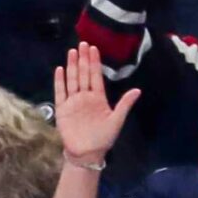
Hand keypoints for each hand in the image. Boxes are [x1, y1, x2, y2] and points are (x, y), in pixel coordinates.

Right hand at [54, 43, 137, 163]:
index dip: (95, 62)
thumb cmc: (103, 138)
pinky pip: (60, 92)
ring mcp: (73, 102)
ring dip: (72, 66)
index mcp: (98, 98)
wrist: (87, 153)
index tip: (94, 48)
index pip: (96, 76)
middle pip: (83, 74)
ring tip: (71, 52)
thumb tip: (138, 90)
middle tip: (82, 43)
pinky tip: (60, 70)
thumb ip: (124, 104)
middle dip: (83, 59)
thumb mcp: (117, 120)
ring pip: (72, 80)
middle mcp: (85, 97)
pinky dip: (60, 81)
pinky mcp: (62, 110)